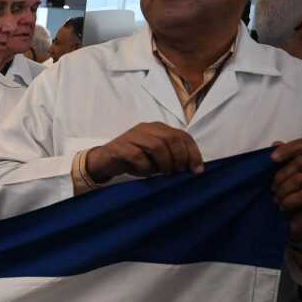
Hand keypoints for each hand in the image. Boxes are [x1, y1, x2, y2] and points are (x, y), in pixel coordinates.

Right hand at [85, 122, 203, 183]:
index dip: (193, 153)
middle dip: (179, 158)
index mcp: (158, 128)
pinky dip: (145, 167)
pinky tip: (144, 172)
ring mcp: (132, 136)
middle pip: (171, 139)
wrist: (105, 162)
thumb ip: (172, 155)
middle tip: (177, 172)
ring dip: (164, 163)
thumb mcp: (156, 156)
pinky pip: (137, 156)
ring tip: (163, 173)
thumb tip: (194, 168)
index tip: (197, 170)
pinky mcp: (120, 147)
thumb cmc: (134, 160)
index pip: (182, 136)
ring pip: (156, 146)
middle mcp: (146, 128)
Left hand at [272, 139, 301, 245]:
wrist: (296, 228)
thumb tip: (276, 143)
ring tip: (276, 200)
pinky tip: (283, 208)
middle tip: (271, 189)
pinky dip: (289, 201)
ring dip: (283, 190)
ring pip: (301, 178)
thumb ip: (280, 163)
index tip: (272, 158)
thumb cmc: (287, 203)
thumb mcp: (280, 182)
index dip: (289, 148)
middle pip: (301, 162)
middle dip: (280, 175)